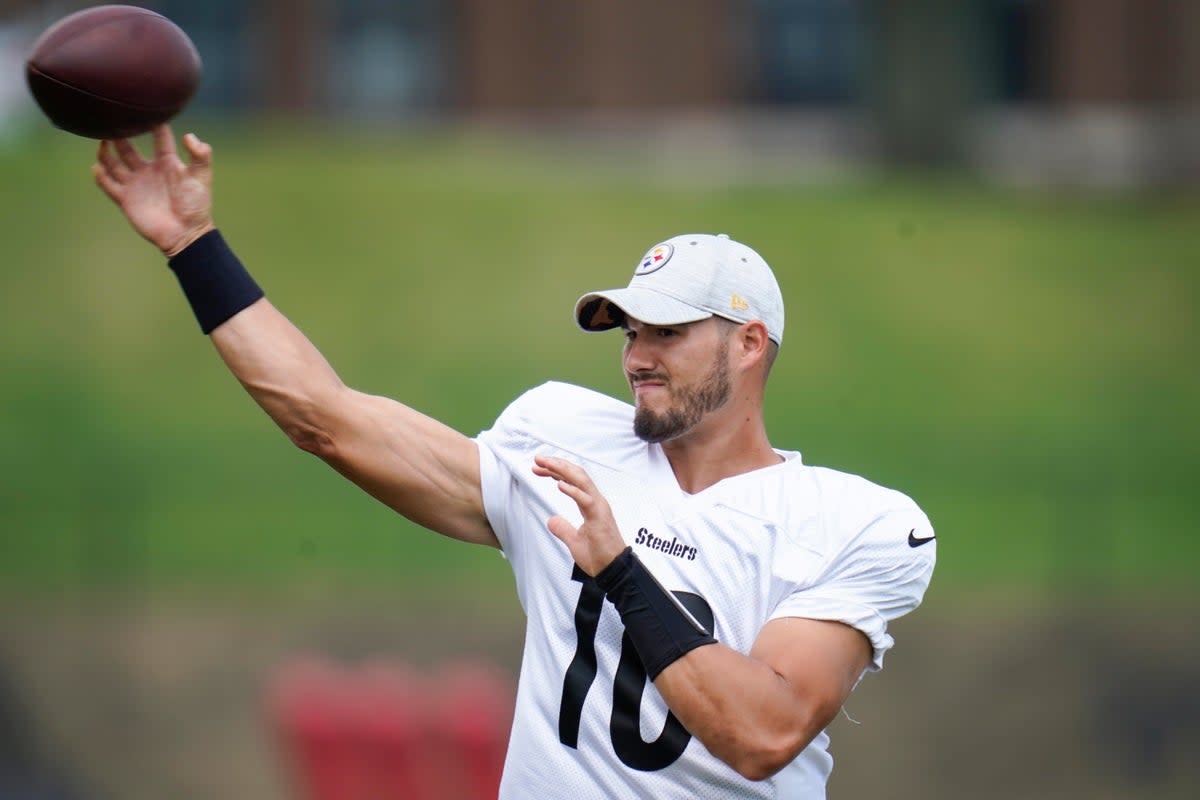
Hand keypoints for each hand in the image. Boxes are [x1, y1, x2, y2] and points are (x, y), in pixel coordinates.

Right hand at [92, 124, 214, 256]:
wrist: (187, 234)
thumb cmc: (196, 205)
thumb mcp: (202, 177)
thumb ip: (201, 156)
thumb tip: (189, 136)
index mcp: (167, 163)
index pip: (159, 138)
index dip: (153, 124)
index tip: (144, 108)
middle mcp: (149, 171)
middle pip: (129, 148)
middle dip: (120, 136)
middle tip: (111, 120)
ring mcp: (136, 185)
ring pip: (114, 164)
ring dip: (106, 152)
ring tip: (101, 139)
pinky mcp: (126, 200)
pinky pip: (108, 185)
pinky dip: (101, 176)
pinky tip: (96, 166)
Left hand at [532, 455, 627, 575]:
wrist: (613, 570)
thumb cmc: (599, 556)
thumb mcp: (574, 541)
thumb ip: (562, 529)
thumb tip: (551, 520)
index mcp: (591, 504)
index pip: (572, 480)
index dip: (555, 471)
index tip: (538, 468)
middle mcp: (596, 501)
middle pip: (576, 475)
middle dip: (556, 464)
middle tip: (538, 458)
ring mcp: (599, 507)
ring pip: (582, 481)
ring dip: (563, 470)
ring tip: (546, 463)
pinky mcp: (599, 517)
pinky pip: (586, 500)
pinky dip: (573, 490)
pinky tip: (559, 484)